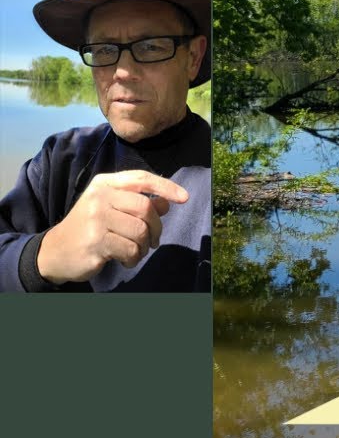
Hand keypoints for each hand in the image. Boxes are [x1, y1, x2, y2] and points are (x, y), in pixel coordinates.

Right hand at [36, 170, 189, 284]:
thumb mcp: (112, 208)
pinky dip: (134, 258)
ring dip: (144, 246)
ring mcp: (95, 219)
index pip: (142, 179)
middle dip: (156, 227)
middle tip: (153, 240)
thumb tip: (168, 202)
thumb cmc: (91, 228)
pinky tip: (125, 259)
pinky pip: (131, 249)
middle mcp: (99, 197)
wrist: (56, 251)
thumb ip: (138, 203)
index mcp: (104, 184)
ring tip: (136, 251)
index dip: (166, 187)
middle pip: (146, 208)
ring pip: (140, 231)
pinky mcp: (95, 242)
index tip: (184, 198)